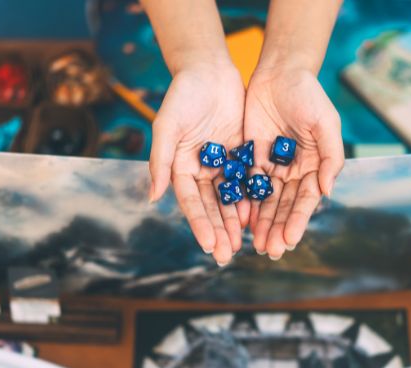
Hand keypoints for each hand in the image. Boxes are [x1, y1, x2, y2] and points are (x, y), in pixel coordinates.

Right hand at [148, 63, 248, 265]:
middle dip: (218, 231)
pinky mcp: (240, 153)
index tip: (208, 245)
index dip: (199, 224)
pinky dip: (252, 199)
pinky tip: (258, 217)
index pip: (190, 203)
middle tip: (226, 256)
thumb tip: (152, 198)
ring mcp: (221, 162)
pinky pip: (247, 181)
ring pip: (230, 198)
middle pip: (210, 206)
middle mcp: (200, 169)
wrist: (209, 69)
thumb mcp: (168, 126)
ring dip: (235, 221)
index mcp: (180, 166)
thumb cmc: (183, 95)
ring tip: (243, 245)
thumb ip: (160, 161)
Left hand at [244, 66, 343, 259]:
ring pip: (264, 200)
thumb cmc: (308, 95)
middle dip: (277, 228)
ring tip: (254, 245)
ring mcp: (271, 165)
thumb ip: (330, 156)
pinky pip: (246, 184)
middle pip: (284, 206)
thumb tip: (327, 191)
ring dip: (261, 223)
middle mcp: (293, 171)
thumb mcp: (325, 123)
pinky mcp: (251, 157)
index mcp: (314, 166)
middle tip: (268, 251)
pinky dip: (243, 202)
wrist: (280, 72)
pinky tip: (238, 220)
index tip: (289, 241)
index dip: (297, 221)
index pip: (305, 200)